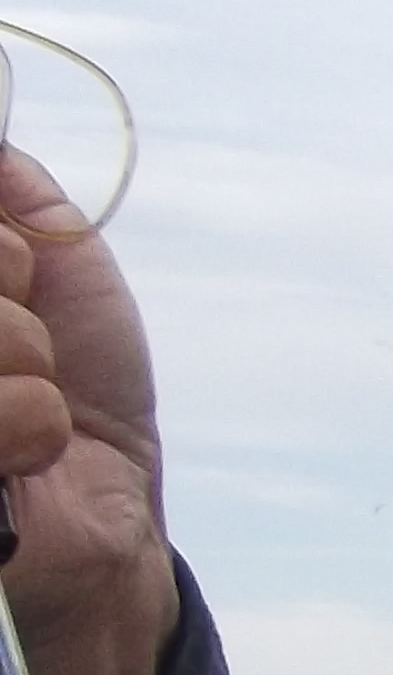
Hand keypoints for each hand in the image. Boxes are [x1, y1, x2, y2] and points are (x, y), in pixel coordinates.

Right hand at [0, 146, 176, 674]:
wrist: (100, 534)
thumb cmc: (72, 401)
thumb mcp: (57, 274)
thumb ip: (16, 198)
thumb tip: (1, 140)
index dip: (3, 246)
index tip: (18, 266)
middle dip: (10, 280)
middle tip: (28, 343)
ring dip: (26, 356)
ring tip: (31, 401)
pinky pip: (3, 402)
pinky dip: (35, 418)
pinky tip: (34, 453)